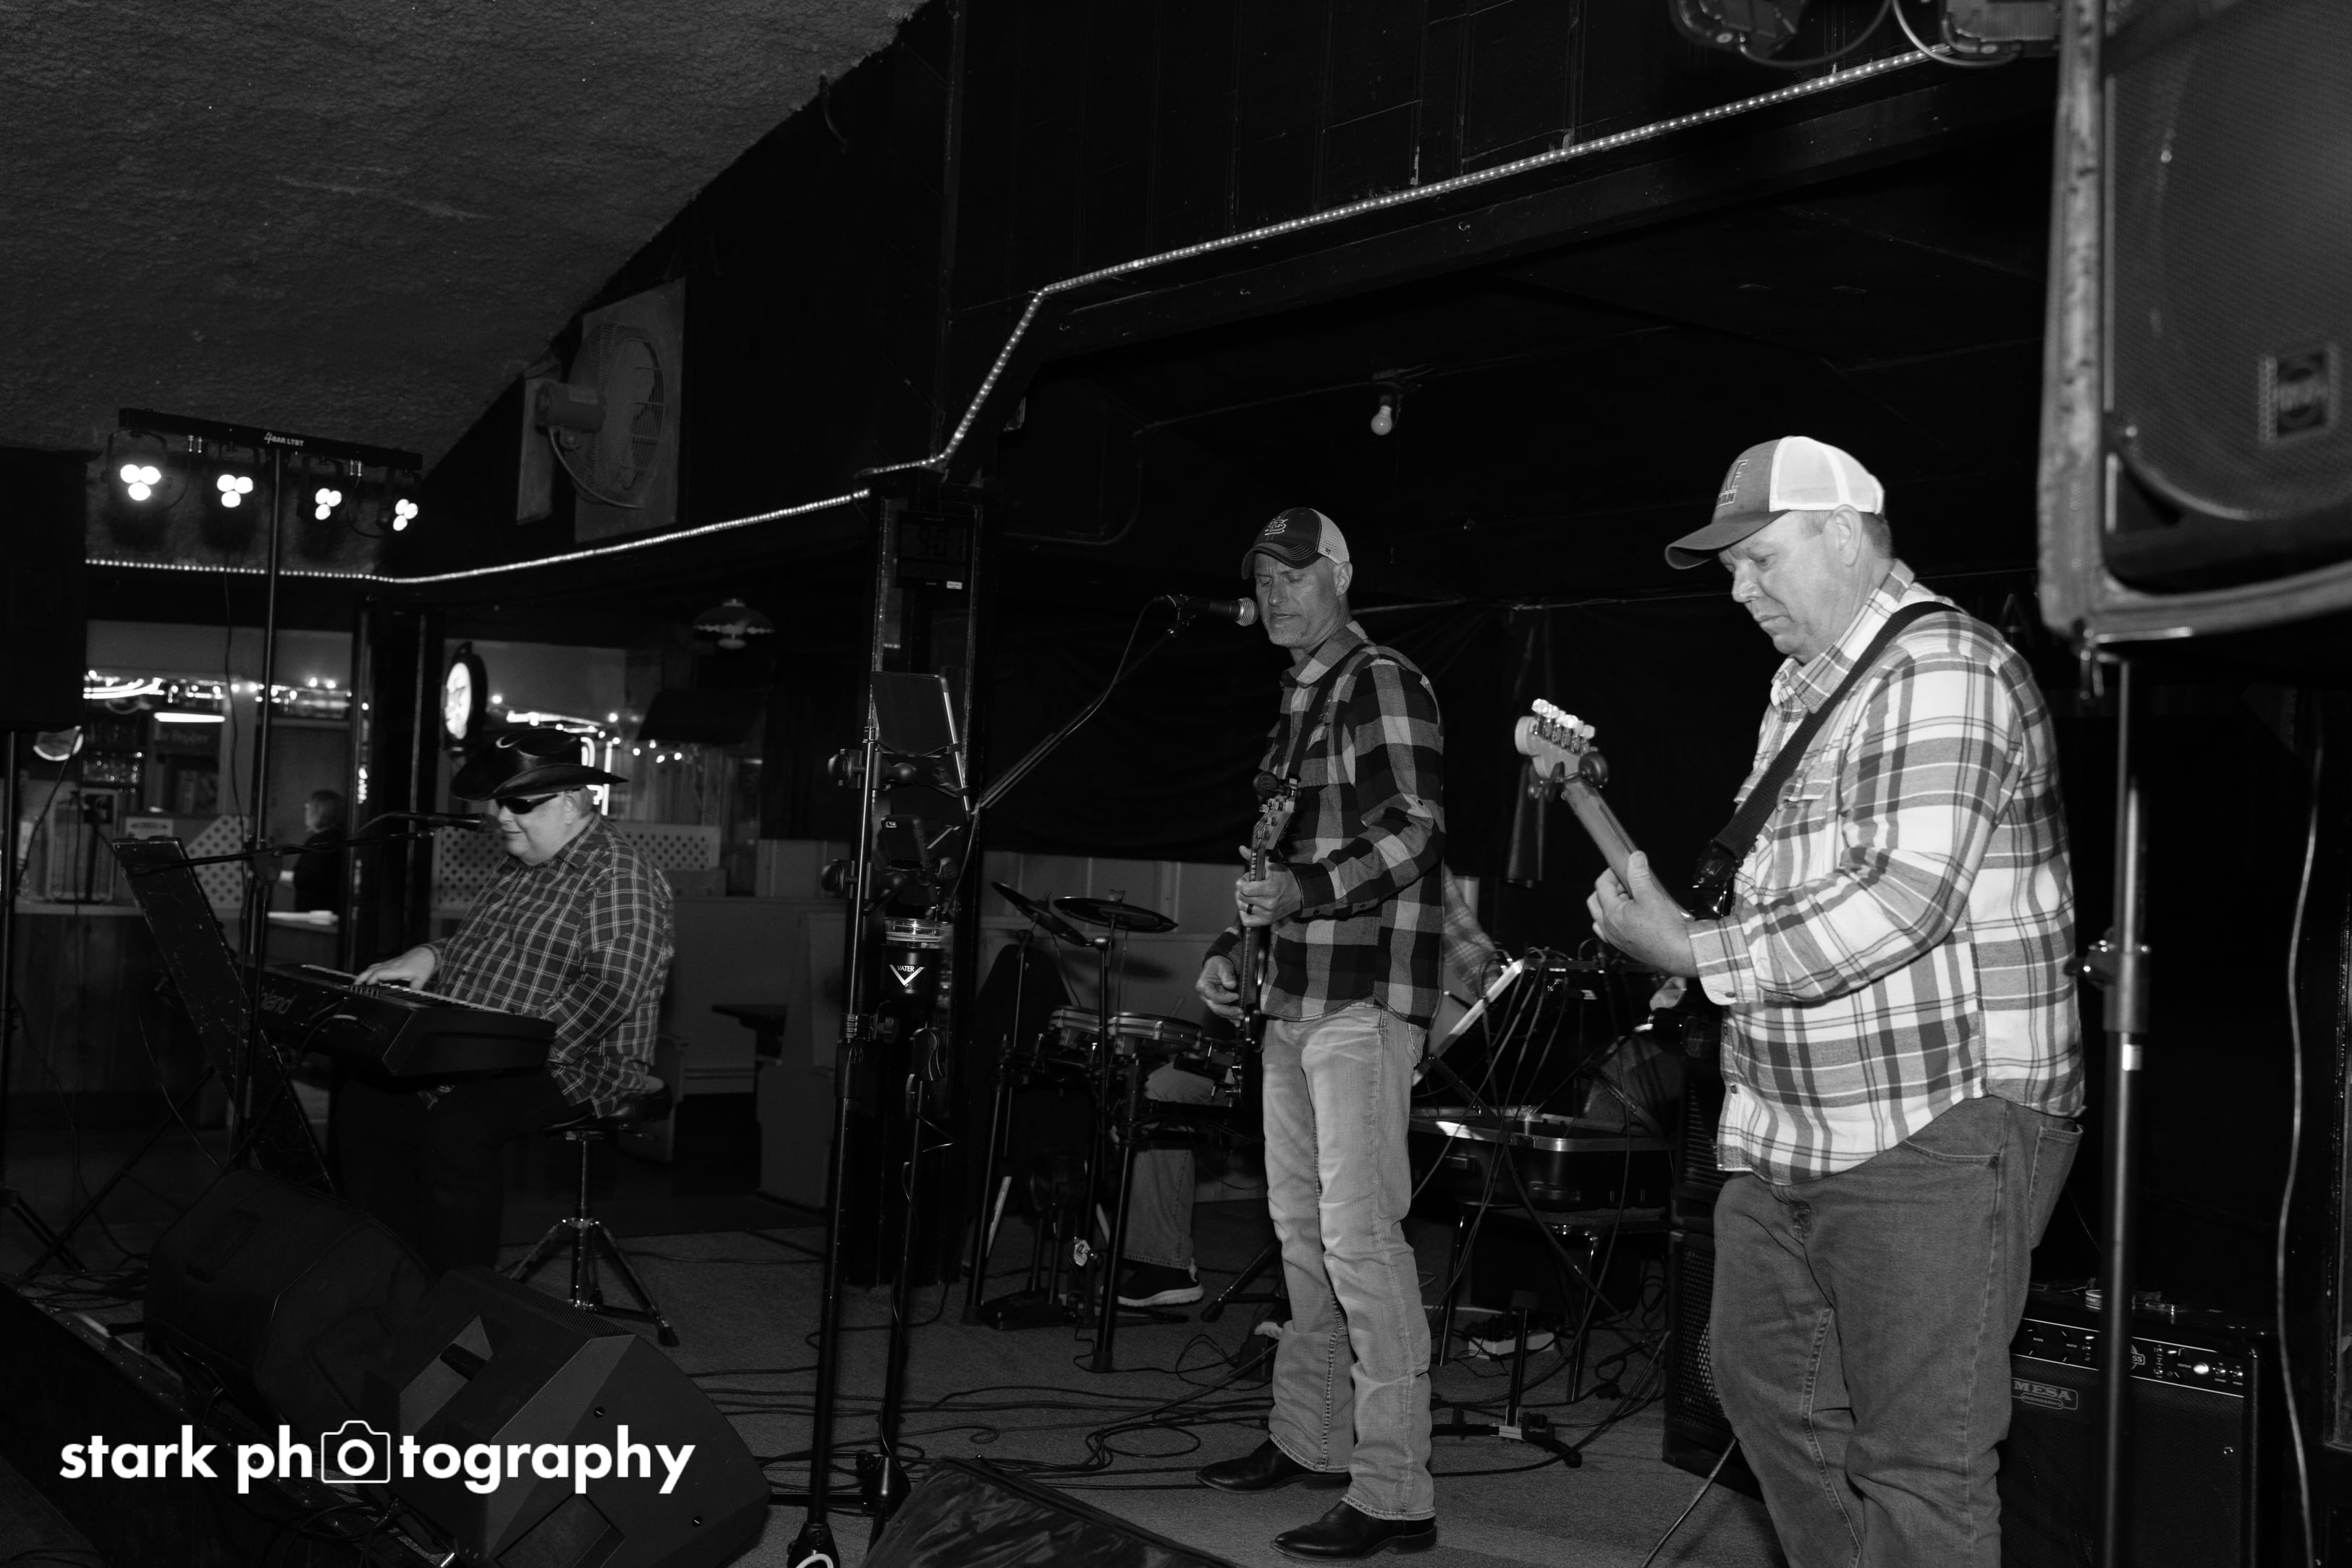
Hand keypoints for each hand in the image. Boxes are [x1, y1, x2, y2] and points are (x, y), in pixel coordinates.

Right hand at [357, 945, 436, 987]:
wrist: (428, 952)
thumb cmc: (424, 963)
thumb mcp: (422, 978)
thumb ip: (414, 989)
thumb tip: (411, 998)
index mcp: (397, 969)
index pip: (379, 973)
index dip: (371, 980)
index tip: (366, 987)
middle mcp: (391, 965)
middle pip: (371, 969)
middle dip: (361, 977)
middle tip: (354, 986)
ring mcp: (390, 963)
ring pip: (373, 967)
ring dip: (364, 974)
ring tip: (357, 983)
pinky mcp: (391, 962)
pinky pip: (377, 966)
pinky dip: (370, 971)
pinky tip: (368, 976)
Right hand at [1196, 954, 1242, 1021]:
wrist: (1217, 965)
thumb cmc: (1217, 965)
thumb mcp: (1222, 966)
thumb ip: (1226, 976)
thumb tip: (1231, 985)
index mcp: (1203, 986)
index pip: (1213, 996)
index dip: (1225, 998)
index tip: (1236, 996)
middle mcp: (1205, 996)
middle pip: (1216, 1007)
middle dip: (1228, 1011)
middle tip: (1240, 1011)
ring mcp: (1211, 1000)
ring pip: (1220, 1011)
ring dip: (1230, 1016)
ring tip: (1240, 1017)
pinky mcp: (1217, 1003)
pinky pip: (1223, 1011)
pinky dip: (1230, 1017)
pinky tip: (1236, 1022)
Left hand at [1234, 859, 1303, 927]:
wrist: (1299, 894)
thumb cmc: (1284, 878)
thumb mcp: (1272, 865)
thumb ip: (1255, 857)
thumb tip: (1241, 848)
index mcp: (1271, 888)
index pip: (1245, 889)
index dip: (1240, 882)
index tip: (1245, 879)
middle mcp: (1269, 903)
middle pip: (1242, 897)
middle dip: (1241, 889)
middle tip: (1248, 885)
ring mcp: (1268, 914)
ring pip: (1242, 907)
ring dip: (1242, 899)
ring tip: (1249, 894)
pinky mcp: (1267, 921)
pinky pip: (1247, 921)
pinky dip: (1244, 913)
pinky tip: (1249, 905)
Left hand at [1586, 852, 1700, 977]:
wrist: (1679, 953)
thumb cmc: (1665, 930)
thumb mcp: (1651, 895)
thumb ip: (1639, 874)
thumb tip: (1635, 858)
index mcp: (1611, 914)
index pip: (1601, 886)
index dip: (1611, 872)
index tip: (1622, 867)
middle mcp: (1609, 928)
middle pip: (1596, 901)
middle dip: (1609, 887)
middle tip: (1625, 882)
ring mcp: (1615, 939)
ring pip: (1601, 917)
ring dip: (1611, 904)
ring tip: (1630, 898)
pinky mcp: (1624, 946)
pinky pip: (1611, 930)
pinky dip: (1617, 920)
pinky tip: (1633, 916)